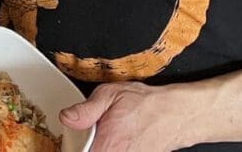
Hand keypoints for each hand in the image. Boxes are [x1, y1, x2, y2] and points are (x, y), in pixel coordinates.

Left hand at [59, 82, 186, 151]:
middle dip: (86, 146)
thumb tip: (66, 117)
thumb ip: (86, 109)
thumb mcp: (110, 95)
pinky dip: (110, 147)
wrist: (175, 115)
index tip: (75, 140)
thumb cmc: (146, 105)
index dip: (74, 147)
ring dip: (99, 147)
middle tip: (90, 134)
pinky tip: (116, 140)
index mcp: (104, 147)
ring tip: (108, 135)